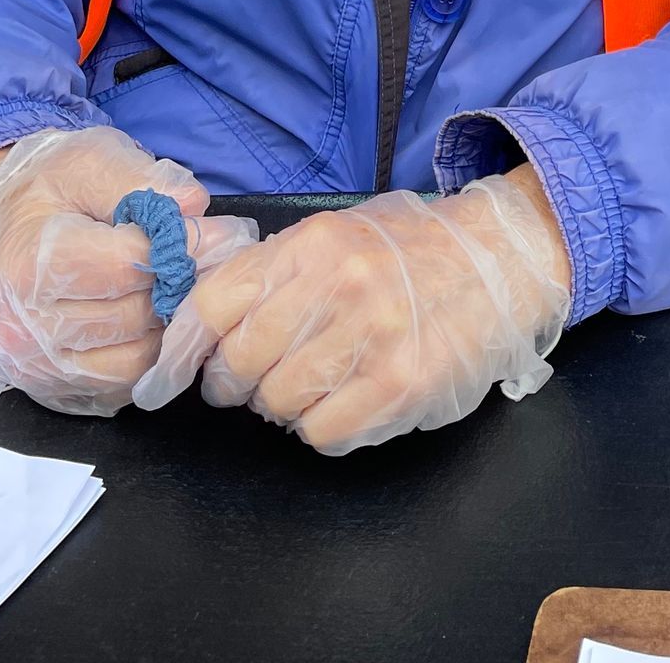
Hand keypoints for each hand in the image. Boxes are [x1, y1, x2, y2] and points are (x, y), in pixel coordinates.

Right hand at [0, 124, 257, 416]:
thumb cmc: (36, 191)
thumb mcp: (82, 160)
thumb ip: (139, 180)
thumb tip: (194, 206)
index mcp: (29, 264)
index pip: (127, 266)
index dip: (179, 247)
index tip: (214, 232)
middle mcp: (23, 327)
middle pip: (132, 316)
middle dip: (175, 286)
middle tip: (203, 262)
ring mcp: (31, 366)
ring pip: (130, 361)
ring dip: (162, 326)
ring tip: (172, 288)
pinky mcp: (43, 389)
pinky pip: (113, 388)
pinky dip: (139, 357)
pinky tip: (144, 320)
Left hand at [134, 165, 572, 453]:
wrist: (502, 258)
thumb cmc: (409, 249)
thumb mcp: (338, 233)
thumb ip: (273, 270)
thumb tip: (195, 317)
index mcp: (314, 244)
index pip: (215, 303)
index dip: (183, 348)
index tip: (167, 376)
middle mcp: (339, 288)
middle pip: (240, 363)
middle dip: (236, 382)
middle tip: (255, 379)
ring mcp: (372, 340)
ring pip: (278, 405)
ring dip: (284, 405)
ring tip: (316, 382)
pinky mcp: (400, 388)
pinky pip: (322, 434)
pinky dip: (323, 427)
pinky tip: (348, 399)